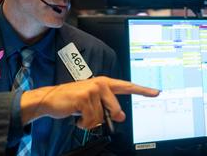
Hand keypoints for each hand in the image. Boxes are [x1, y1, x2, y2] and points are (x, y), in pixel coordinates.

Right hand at [21, 76, 159, 128]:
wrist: (50, 99)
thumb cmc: (71, 101)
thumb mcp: (92, 103)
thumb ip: (107, 107)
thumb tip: (120, 117)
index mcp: (104, 83)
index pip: (127, 87)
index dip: (143, 90)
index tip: (156, 92)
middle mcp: (100, 84)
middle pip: (115, 110)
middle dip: (105, 118)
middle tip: (90, 115)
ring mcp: (92, 89)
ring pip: (101, 117)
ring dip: (89, 121)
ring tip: (80, 112)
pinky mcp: (84, 97)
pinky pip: (91, 120)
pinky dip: (83, 123)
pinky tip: (76, 115)